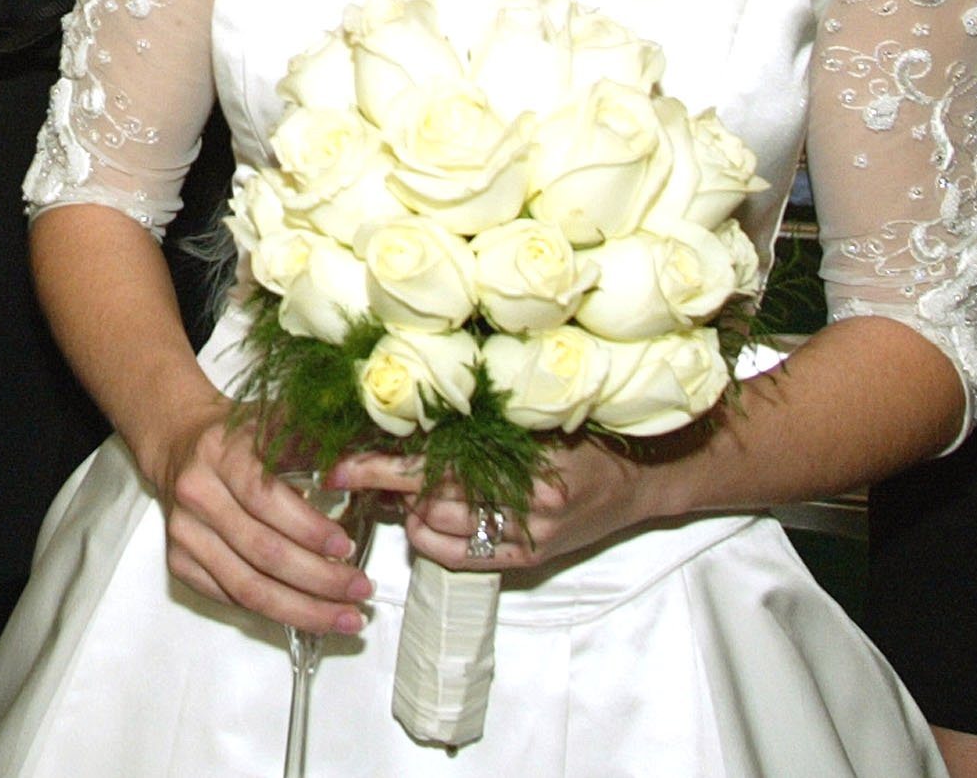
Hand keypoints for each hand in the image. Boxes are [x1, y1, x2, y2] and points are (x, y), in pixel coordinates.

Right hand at [130, 392, 373, 636]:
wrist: (180, 445)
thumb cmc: (240, 440)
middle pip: (262, 550)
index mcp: (220, 453)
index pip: (264, 498)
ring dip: (304, 610)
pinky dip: (275, 613)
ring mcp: (183, 532)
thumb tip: (364, 467)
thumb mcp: (274, 424)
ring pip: (248, 587)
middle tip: (362, 590)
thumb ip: (313, 442)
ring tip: (346, 617)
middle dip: (320, 579)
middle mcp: (196, 493)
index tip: (348, 547)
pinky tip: (309, 614)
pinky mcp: (179, 561)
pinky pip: (232, 599)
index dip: (309, 528)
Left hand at [336, 437, 654, 574]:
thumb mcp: (530, 416)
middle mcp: (525, 498)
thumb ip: (474, 420)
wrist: (637, 481)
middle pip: (429, 496)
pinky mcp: (527, 559)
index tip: (339, 464)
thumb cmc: (580, 437)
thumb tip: (402, 421)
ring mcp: (527, 533)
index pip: (434, 462)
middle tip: (352, 471)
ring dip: (408, 509)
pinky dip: (428, 539)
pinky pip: (457, 557)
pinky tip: (424, 521)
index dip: (380, 464)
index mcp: (522, 453)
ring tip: (401, 490)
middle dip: (384, 483)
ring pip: (437, 526)